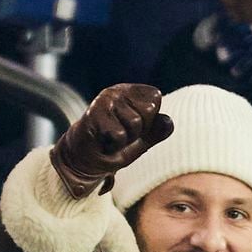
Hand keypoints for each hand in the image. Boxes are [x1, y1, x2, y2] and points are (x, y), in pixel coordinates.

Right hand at [50, 83, 173, 198]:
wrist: (83, 160)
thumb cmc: (111, 147)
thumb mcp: (140, 142)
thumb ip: (156, 132)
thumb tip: (169, 122)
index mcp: (130, 92)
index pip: (155, 99)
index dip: (148, 122)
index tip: (132, 129)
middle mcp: (117, 90)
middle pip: (148, 111)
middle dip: (138, 131)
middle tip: (120, 135)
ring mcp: (104, 100)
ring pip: (134, 124)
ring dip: (125, 140)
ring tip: (111, 139)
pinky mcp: (94, 114)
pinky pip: (120, 135)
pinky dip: (114, 146)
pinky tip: (103, 142)